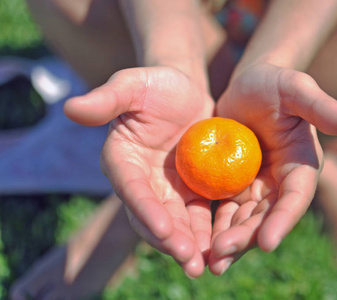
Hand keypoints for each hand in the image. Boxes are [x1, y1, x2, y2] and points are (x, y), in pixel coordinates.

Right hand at [64, 66, 213, 277]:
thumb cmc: (156, 85)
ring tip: (204, 265)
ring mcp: (168, 189)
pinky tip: (222, 246)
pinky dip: (208, 231)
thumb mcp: (132, 85)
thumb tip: (70, 108)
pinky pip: (199, 215)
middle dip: (168, 239)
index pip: (131, 188)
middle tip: (188, 259)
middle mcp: (142, 182)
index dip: (145, 208)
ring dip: (189, 245)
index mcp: (123, 160)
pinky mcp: (192, 191)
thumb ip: (106, 98)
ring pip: (177, 222)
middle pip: (152, 216)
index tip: (163, 228)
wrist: (185, 93)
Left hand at [209, 63, 336, 274]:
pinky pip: (226, 211)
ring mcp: (257, 187)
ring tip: (210, 261)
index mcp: (301, 165)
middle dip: (247, 238)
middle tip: (222, 255)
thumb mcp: (295, 89)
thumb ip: (321, 106)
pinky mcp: (234, 185)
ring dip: (230, 241)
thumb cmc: (273, 83)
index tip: (266, 242)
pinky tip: (200, 243)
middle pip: (266, 217)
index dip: (283, 220)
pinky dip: (215, 226)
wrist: (246, 87)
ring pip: (245, 220)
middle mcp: (281, 182)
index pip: (295, 197)